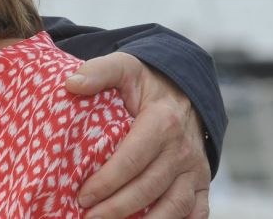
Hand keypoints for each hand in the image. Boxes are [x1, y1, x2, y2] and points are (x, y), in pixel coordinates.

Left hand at [65, 52, 210, 218]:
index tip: (81, 195)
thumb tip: (71, 84)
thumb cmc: (145, 83)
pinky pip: (196, 212)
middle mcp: (182, 149)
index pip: (132, 160)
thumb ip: (99, 71)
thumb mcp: (124, 67)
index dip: (106, 181)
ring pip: (173, 206)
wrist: (183, 89)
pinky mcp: (201, 182)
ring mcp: (195, 168)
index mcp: (162, 122)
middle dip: (116, 208)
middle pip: (148, 188)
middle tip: (87, 216)